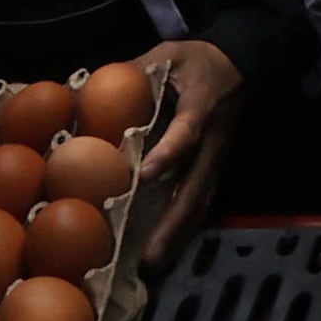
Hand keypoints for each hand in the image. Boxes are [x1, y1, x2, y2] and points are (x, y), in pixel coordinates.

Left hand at [125, 36, 243, 268]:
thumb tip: (79, 92)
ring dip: (176, 236)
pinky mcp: (212, 171)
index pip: (187, 133)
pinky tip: (159, 251)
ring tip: (151, 266)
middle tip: (148, 256)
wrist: (240, 63)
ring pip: (199, 203)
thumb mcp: (166, 54)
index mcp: (202, 106)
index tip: (143, 175)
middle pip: (197, 188)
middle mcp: (213, 141)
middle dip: (173, 224)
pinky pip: (198, 204)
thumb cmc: (196, 60)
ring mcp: (216, 160)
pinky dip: (180, 229)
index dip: (168, 153)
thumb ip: (129, 73)